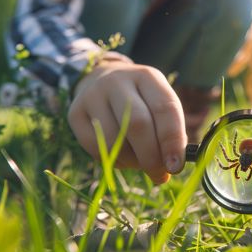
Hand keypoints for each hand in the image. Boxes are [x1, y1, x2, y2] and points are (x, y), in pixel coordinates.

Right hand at [68, 59, 186, 183]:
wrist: (101, 80)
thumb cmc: (141, 100)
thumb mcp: (159, 105)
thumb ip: (170, 131)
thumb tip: (172, 165)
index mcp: (147, 76)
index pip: (164, 108)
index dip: (172, 140)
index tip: (176, 166)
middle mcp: (118, 81)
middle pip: (137, 124)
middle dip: (151, 157)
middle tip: (160, 175)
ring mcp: (93, 95)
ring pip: (114, 140)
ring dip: (132, 162)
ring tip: (141, 163)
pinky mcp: (75, 113)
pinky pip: (95, 148)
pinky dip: (113, 161)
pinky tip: (122, 157)